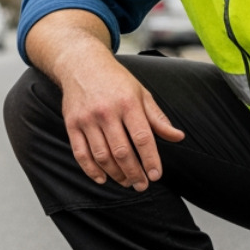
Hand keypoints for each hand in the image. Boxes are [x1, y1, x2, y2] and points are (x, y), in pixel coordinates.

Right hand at [58, 52, 182, 190]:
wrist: (81, 64)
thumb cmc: (115, 80)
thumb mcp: (141, 94)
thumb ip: (158, 118)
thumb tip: (178, 137)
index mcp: (128, 103)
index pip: (142, 138)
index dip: (150, 160)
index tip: (156, 175)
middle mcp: (107, 112)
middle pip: (122, 151)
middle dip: (134, 173)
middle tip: (142, 185)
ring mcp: (87, 119)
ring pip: (102, 156)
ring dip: (116, 174)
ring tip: (126, 182)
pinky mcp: (72, 124)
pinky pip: (81, 153)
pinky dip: (91, 170)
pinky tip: (102, 178)